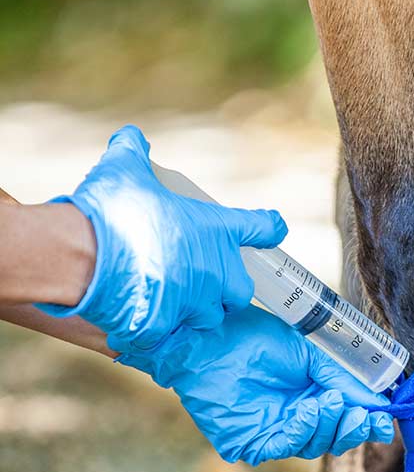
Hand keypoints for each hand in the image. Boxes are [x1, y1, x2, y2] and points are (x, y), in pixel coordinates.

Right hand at [37, 125, 286, 352]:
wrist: (83, 255)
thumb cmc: (111, 210)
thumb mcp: (123, 168)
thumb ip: (133, 151)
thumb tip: (131, 136)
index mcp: (217, 231)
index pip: (261, 227)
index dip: (268, 227)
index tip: (273, 228)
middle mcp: (216, 271)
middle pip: (240, 290)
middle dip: (227, 288)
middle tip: (204, 279)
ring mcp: (195, 303)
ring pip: (210, 317)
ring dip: (197, 311)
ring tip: (172, 300)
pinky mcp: (171, 328)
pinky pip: (173, 335)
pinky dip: (161, 329)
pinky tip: (144, 319)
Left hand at [119, 306, 394, 461]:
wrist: (207, 335)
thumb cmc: (252, 337)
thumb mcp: (308, 354)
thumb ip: (340, 379)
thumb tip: (378, 400)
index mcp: (309, 398)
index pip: (344, 420)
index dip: (366, 422)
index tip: (386, 418)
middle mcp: (293, 419)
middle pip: (332, 438)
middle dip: (352, 428)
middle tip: (365, 416)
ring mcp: (271, 433)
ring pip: (312, 444)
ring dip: (328, 424)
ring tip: (331, 401)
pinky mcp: (248, 442)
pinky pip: (283, 445)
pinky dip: (301, 428)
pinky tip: (310, 410)